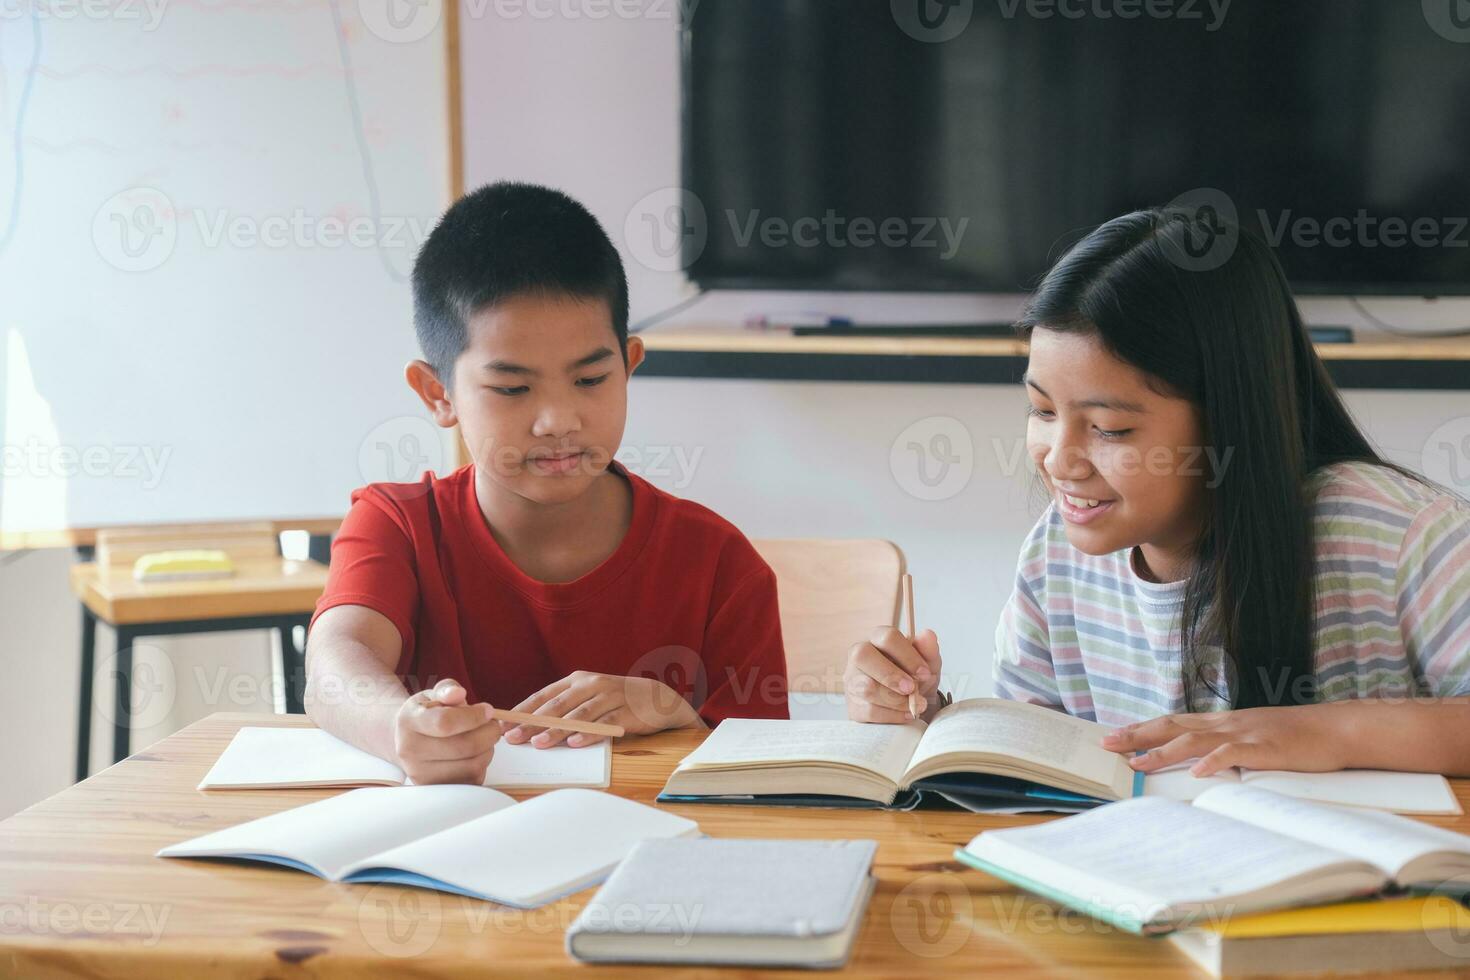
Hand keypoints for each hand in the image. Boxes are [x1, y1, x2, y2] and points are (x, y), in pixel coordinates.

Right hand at [392, 678, 501, 783]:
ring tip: (483, 738)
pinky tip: (475, 753)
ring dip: (487, 750)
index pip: (445, 722)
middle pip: (464, 747)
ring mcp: (421, 774)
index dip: (474, 716)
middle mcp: (410, 750)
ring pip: (471, 766)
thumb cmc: (427, 714)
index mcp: (409, 722)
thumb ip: (448, 689)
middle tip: (493, 725)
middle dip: (488, 733)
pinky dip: (481, 766)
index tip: (487, 711)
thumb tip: (458, 694)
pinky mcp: (435, 788)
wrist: (407, 739)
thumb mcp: (434, 694)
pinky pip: (471, 780)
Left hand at [503, 671, 703, 747]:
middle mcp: (591, 684)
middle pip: (557, 705)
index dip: (523, 710)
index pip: (544, 695)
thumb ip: (564, 708)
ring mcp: (609, 696)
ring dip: (557, 730)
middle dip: (532, 722)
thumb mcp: (588, 697)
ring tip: (539, 743)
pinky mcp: (625, 711)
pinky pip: (603, 724)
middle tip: (514, 737)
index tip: (503, 724)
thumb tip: (531, 728)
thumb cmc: (615, 701)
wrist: (657, 699)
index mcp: (577, 680)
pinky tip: (574, 743)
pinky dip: (588, 733)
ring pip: (578, 715)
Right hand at [844, 626, 941, 723]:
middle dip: (890, 674)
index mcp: (878, 639)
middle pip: (862, 655)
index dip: (907, 655)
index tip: (925, 673)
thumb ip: (929, 651)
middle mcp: (859, 656)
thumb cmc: (916, 680)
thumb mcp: (928, 666)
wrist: (912, 708)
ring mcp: (852, 681)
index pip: (886, 637)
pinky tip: (907, 714)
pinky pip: (868, 711)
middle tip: (912, 689)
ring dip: (895, 699)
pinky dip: (892, 715)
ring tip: (915, 705)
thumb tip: (928, 635)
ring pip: (865, 687)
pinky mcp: (853, 706)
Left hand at [1101, 705, 1352, 776]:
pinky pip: (1234, 754)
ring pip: (1195, 740)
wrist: (1336, 729)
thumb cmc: (1296, 737)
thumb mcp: (1252, 737)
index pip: (1172, 722)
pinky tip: (1197, 772)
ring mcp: (1244, 734)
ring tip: (1138, 763)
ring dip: (1163, 752)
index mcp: (1221, 723)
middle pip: (1172, 726)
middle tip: (1107, 744)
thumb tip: (1199, 760)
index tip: (1114, 736)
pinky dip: (1214, 762)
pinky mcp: (1265, 748)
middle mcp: (1225, 724)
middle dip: (1138, 736)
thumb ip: (1225, 745)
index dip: (1142, 729)